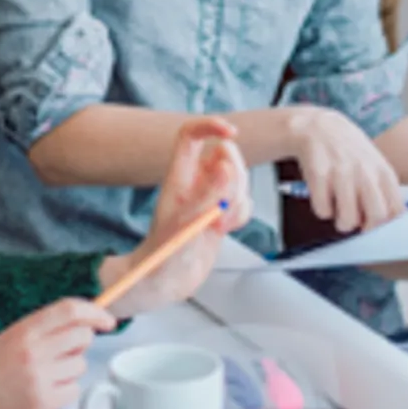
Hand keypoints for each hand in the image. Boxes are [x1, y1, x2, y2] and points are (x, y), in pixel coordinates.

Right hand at [0, 297, 115, 408]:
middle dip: (83, 342)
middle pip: (82, 336)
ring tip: (48, 375)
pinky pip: (74, 389)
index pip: (69, 310)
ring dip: (71, 368)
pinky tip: (46, 392)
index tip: (106, 318)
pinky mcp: (45, 402)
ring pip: (81, 364)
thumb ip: (39, 329)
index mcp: (24, 330)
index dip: (94, 311)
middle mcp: (35, 351)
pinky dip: (65, 390)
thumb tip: (74, 322)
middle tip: (67, 351)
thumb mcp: (7, 338)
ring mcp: (41, 378)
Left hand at [100, 117, 249, 318]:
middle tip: (224, 205)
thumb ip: (207, 196)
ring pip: (239, 180)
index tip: (231, 132)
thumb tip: (225, 167)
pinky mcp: (221, 214)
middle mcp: (195, 182)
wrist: (165, 283)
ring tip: (218, 223)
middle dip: (235, 176)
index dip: (211, 125)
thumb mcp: (185, 225)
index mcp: (179, 176)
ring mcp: (209, 197)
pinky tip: (224, 230)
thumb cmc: (164, 256)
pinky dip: (241, 215)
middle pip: (226, 155)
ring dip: (238, 201)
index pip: (192, 134)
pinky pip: (243, 202)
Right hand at [283, 105, 403, 232]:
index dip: (388, 225)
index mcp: (383, 171)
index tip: (377, 226)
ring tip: (338, 209)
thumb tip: (389, 222)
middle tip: (357, 221)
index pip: (397, 209)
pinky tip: (323, 195)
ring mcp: (342, 172)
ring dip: (342, 222)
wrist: (317, 125)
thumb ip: (383, 191)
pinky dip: (322, 209)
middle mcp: (365, 171)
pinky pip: (323, 211)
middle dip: (366, 227)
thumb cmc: (348, 151)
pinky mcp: (318, 174)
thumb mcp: (373, 165)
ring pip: (348, 220)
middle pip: (377, 216)